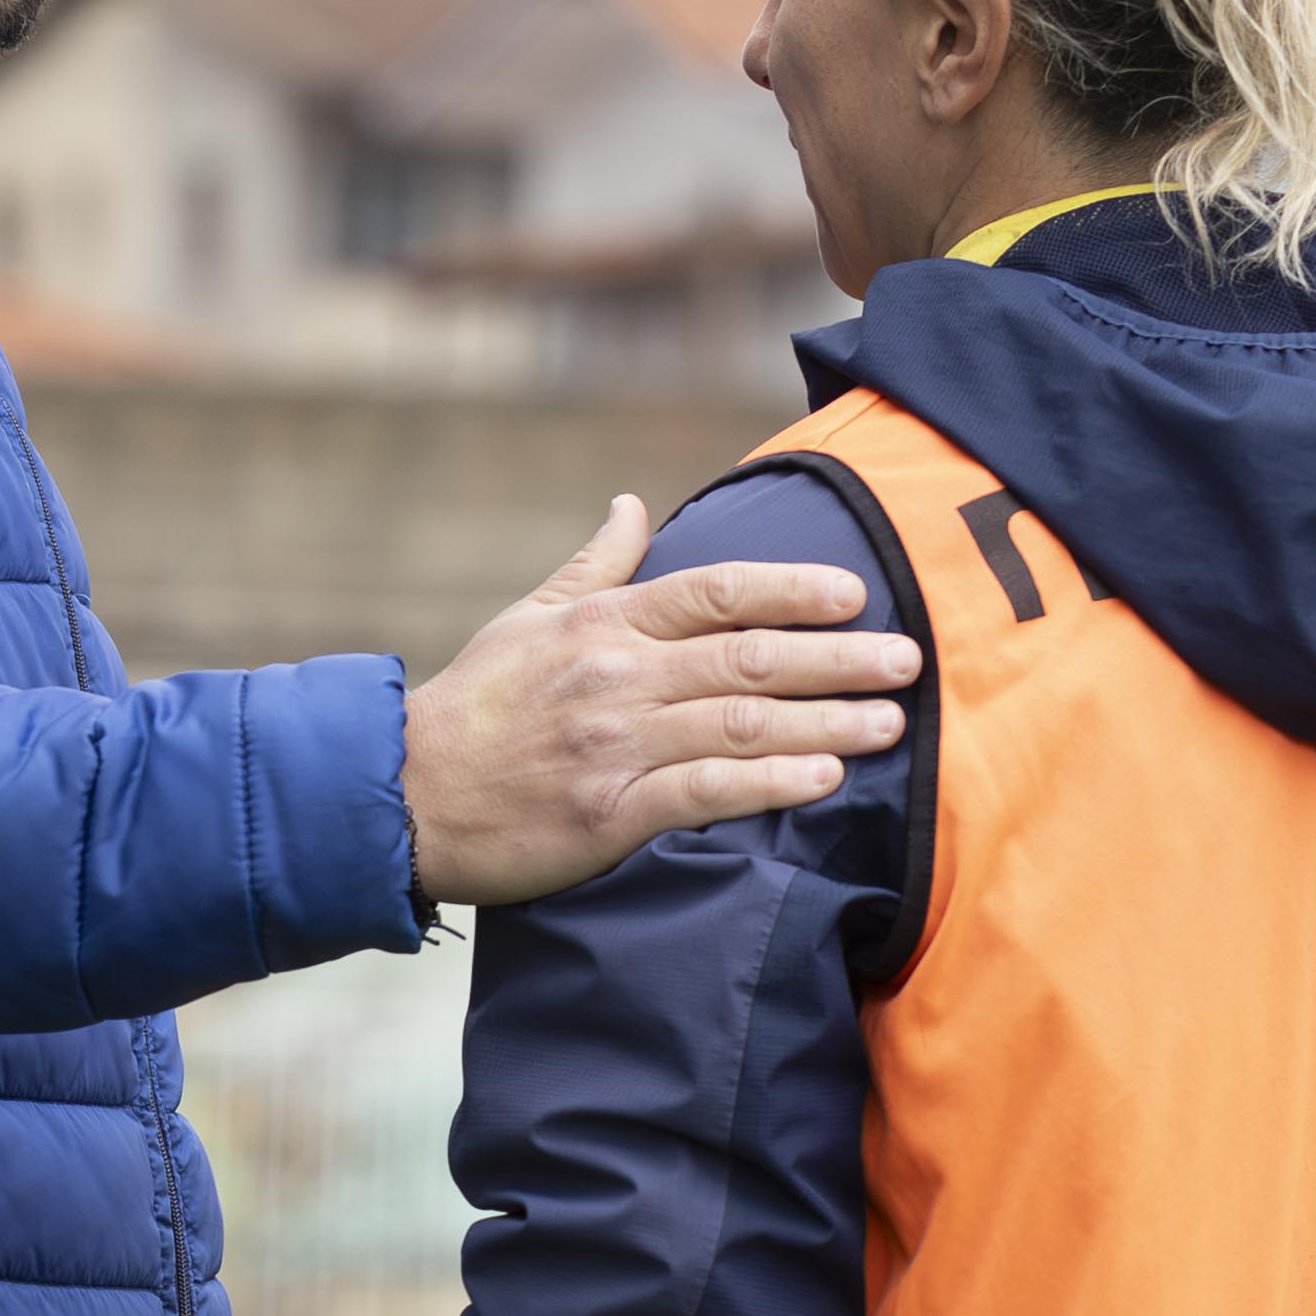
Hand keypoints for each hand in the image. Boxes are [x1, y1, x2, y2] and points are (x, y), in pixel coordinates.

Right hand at [400, 496, 916, 908]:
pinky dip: (769, 783)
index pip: (715, 592)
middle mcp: (617, 677)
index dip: (792, 590)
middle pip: (749, 658)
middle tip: (910, 658)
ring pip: (742, 724)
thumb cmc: (474, 705)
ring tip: (891, 722)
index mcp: (604, 624)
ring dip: (827, 721)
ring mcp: (615, 745)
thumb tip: (635, 502)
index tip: (856, 593)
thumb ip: (598, 565)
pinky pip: (705, 792)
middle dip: (839, 657)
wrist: (405, 794)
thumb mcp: (529, 618)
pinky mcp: (609, 813)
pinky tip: (822, 778)